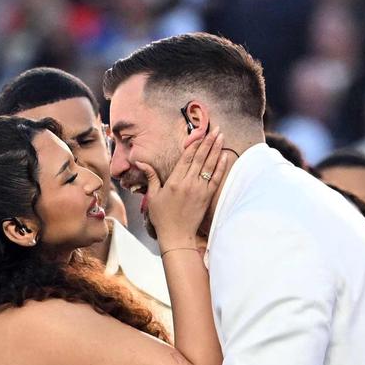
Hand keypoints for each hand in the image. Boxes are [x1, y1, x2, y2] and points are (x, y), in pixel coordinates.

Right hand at [137, 132, 233, 249]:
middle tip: (215, 129)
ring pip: (210, 165)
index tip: (200, 132)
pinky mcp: (207, 197)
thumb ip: (150, 176)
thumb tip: (141, 162)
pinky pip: (216, 178)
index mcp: (174, 181)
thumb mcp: (153, 196)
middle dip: (208, 141)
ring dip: (216, 149)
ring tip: (221, 136)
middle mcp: (188, 183)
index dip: (194, 143)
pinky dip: (221, 166)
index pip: (186, 157)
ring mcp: (199, 190)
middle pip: (200, 158)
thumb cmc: (162, 217)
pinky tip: (224, 155)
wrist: (176, 236)